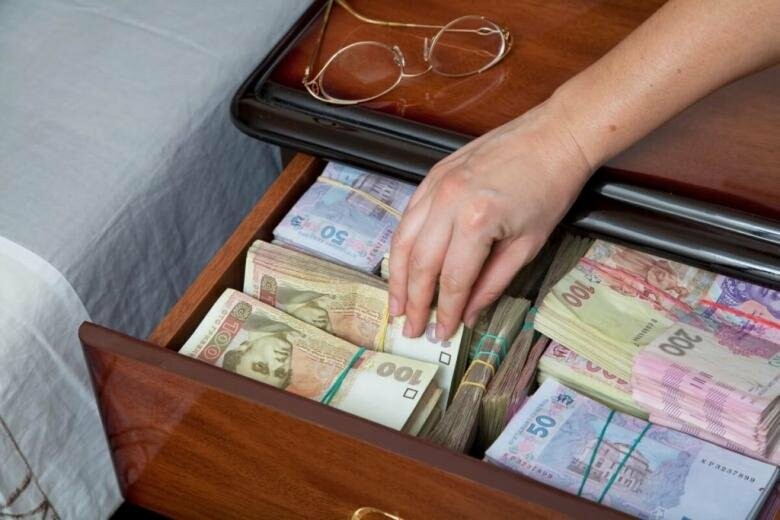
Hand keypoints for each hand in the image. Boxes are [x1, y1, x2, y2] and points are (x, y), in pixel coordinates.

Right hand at [388, 94, 592, 339]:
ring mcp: (436, 184)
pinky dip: (403, 245)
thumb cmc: (550, 188)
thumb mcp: (528, 245)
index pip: (453, 279)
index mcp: (477, 221)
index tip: (441, 333)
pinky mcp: (433, 174)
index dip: (445, 311)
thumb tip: (469, 314)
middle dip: (414, 301)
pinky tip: (402, 265)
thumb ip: (493, 283)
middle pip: (421, 263)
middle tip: (410, 328)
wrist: (554, 136)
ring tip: (396, 304)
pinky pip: (408, 215)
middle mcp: (449, 202)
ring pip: (404, 240)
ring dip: (398, 277)